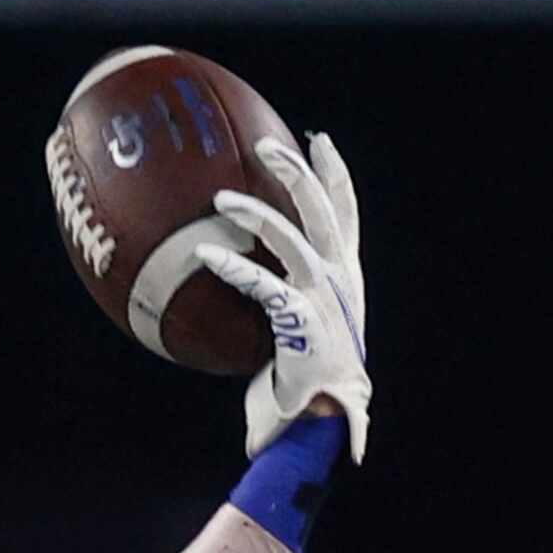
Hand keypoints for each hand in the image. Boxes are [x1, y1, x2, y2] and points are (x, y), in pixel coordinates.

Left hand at [199, 132, 370, 464]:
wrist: (326, 413)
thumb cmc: (309, 370)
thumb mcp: (306, 319)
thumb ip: (287, 289)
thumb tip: (241, 267)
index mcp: (345, 272)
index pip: (345, 210)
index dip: (334, 173)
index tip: (319, 139)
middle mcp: (339, 277)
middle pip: (324, 209)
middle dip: (299, 171)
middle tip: (268, 144)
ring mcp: (323, 297)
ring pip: (293, 239)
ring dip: (257, 214)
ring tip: (220, 199)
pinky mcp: (302, 320)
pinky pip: (264, 284)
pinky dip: (235, 267)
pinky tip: (206, 254)